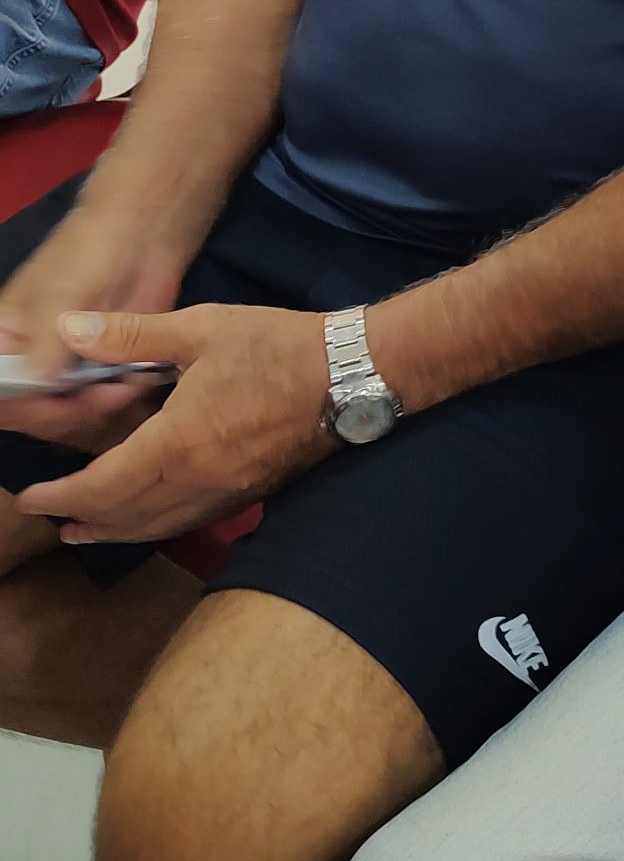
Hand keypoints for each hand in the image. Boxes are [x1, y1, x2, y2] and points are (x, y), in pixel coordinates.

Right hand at [0, 208, 183, 453]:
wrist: (138, 236)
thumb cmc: (87, 254)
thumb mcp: (60, 294)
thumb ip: (45, 341)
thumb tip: (36, 384)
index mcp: (2, 343)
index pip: (1, 393)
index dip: (25, 406)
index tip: (60, 402)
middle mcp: (27, 364)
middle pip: (34, 414)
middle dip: (70, 410)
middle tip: (106, 392)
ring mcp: (64, 372)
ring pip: (69, 419)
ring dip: (97, 410)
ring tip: (124, 386)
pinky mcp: (99, 375)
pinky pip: (100, 408)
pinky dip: (116, 404)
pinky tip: (134, 386)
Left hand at [12, 304, 334, 545]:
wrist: (354, 374)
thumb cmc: (277, 346)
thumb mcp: (201, 328)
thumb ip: (130, 335)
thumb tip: (70, 330)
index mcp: (177, 441)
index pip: (102, 485)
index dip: (61, 496)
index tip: (32, 496)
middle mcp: (197, 480)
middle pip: (125, 516)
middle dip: (81, 519)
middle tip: (51, 518)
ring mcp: (227, 493)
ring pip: (158, 527)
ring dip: (116, 531)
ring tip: (86, 532)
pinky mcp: (251, 493)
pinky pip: (188, 521)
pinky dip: (155, 526)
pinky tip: (149, 518)